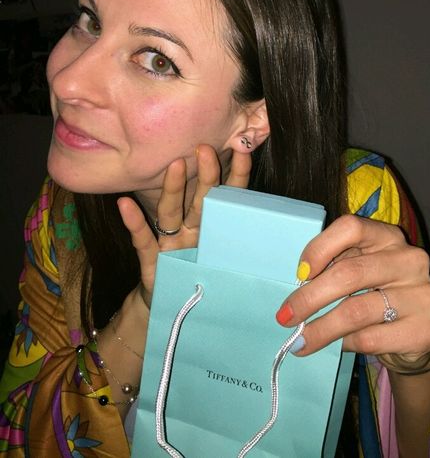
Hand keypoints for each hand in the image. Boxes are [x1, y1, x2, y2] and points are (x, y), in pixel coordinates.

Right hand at [117, 145, 250, 308]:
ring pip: (172, 211)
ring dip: (173, 189)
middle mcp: (192, 230)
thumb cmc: (201, 281)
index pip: (227, 198)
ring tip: (175, 166)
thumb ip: (238, 243)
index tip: (242, 150)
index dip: (236, 176)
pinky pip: (142, 239)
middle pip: (200, 199)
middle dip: (205, 174)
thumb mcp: (223, 263)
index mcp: (214, 229)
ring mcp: (171, 242)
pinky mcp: (151, 259)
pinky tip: (124, 204)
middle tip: (206, 149)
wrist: (174, 310)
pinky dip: (133, 222)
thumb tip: (274, 224)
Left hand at [275, 215, 429, 367]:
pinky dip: (346, 343)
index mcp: (388, 236)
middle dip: (310, 298)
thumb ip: (334, 267)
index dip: (320, 248)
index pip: (351, 227)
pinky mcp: (426, 330)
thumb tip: (297, 287)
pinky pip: (371, 338)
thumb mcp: (357, 269)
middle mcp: (410, 259)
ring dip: (321, 329)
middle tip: (286, 317)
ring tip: (300, 341)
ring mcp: (423, 294)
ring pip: (357, 311)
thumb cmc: (374, 293)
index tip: (300, 273)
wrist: (412, 334)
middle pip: (350, 273)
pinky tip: (337, 346)